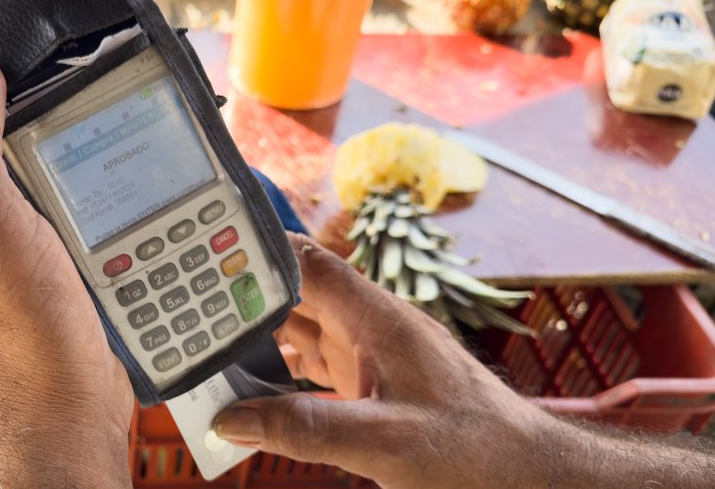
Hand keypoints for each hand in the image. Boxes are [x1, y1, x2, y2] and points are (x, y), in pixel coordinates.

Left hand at [0, 57, 132, 485]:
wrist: (57, 428)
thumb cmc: (16, 343)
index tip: (41, 78)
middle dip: (41, 138)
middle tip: (87, 122)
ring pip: (35, 197)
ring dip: (73, 180)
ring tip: (109, 166)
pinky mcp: (37, 293)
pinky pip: (63, 236)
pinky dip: (90, 222)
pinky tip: (117, 221)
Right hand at [213, 234, 559, 488]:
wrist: (527, 477)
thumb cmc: (475, 454)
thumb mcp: (385, 444)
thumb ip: (306, 428)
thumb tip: (232, 418)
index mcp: (379, 319)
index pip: (310, 264)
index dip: (259, 251)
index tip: (209, 249)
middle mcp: (372, 327)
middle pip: (296, 294)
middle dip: (246, 297)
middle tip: (188, 303)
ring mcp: (372, 355)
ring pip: (301, 330)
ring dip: (259, 337)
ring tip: (205, 346)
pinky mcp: (373, 384)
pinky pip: (313, 365)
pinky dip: (279, 372)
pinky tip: (250, 388)